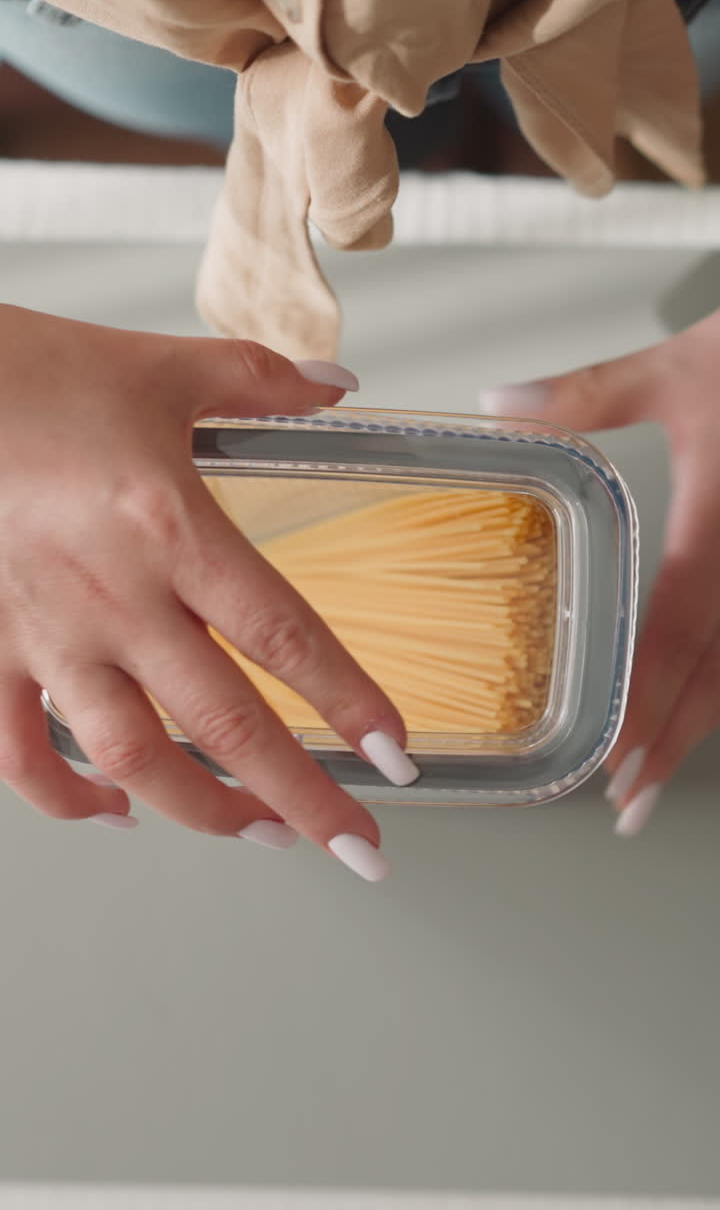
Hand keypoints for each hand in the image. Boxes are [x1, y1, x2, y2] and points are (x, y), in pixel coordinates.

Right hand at [0, 305, 415, 879]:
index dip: (348, 701)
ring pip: (134, 759)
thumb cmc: (28, 375)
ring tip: (261, 832)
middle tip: (355, 844)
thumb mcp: (159, 366)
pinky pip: (20, 755)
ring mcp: (45, 636)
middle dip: (302, 797)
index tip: (392, 753)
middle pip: (226, 724)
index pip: (282, 635)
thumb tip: (336, 383)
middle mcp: (114, 598)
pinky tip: (115, 812)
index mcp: (169, 527)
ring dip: (205, 812)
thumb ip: (259, 377)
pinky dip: (67, 800)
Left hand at [478, 307, 719, 834]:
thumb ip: (587, 394)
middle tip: (629, 802)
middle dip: (674, 744)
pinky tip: (712, 704)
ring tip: (661, 776)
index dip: (647, 702)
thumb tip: (496, 403)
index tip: (616, 760)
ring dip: (708, 725)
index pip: (677, 633)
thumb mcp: (680, 368)